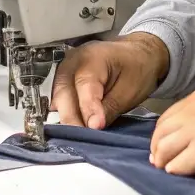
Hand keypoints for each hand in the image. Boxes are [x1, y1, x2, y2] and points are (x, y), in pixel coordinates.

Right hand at [51, 32, 169, 129]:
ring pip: (57, 98)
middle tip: (83, 138)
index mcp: (93, 57)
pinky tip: (76, 126)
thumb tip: (92, 126)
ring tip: (80, 135)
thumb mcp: (130, 90)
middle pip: (64, 93)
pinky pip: (59, 99)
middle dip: (72, 118)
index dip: (88, 108)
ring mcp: (66, 70)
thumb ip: (110, 108)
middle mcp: (74, 61)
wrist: (137, 56)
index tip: (95, 126)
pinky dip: (66, 113)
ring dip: (67, 118)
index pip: (85, 85)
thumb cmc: (137, 68)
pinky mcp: (64, 80)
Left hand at [149, 86, 194, 179]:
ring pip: (163, 150)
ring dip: (164, 162)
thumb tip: (174, 137)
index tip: (163, 148)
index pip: (167, 116)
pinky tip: (186, 173)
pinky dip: (176, 172)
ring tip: (171, 169)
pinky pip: (175, 167)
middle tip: (161, 162)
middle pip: (161, 133)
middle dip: (158, 150)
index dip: (162, 135)